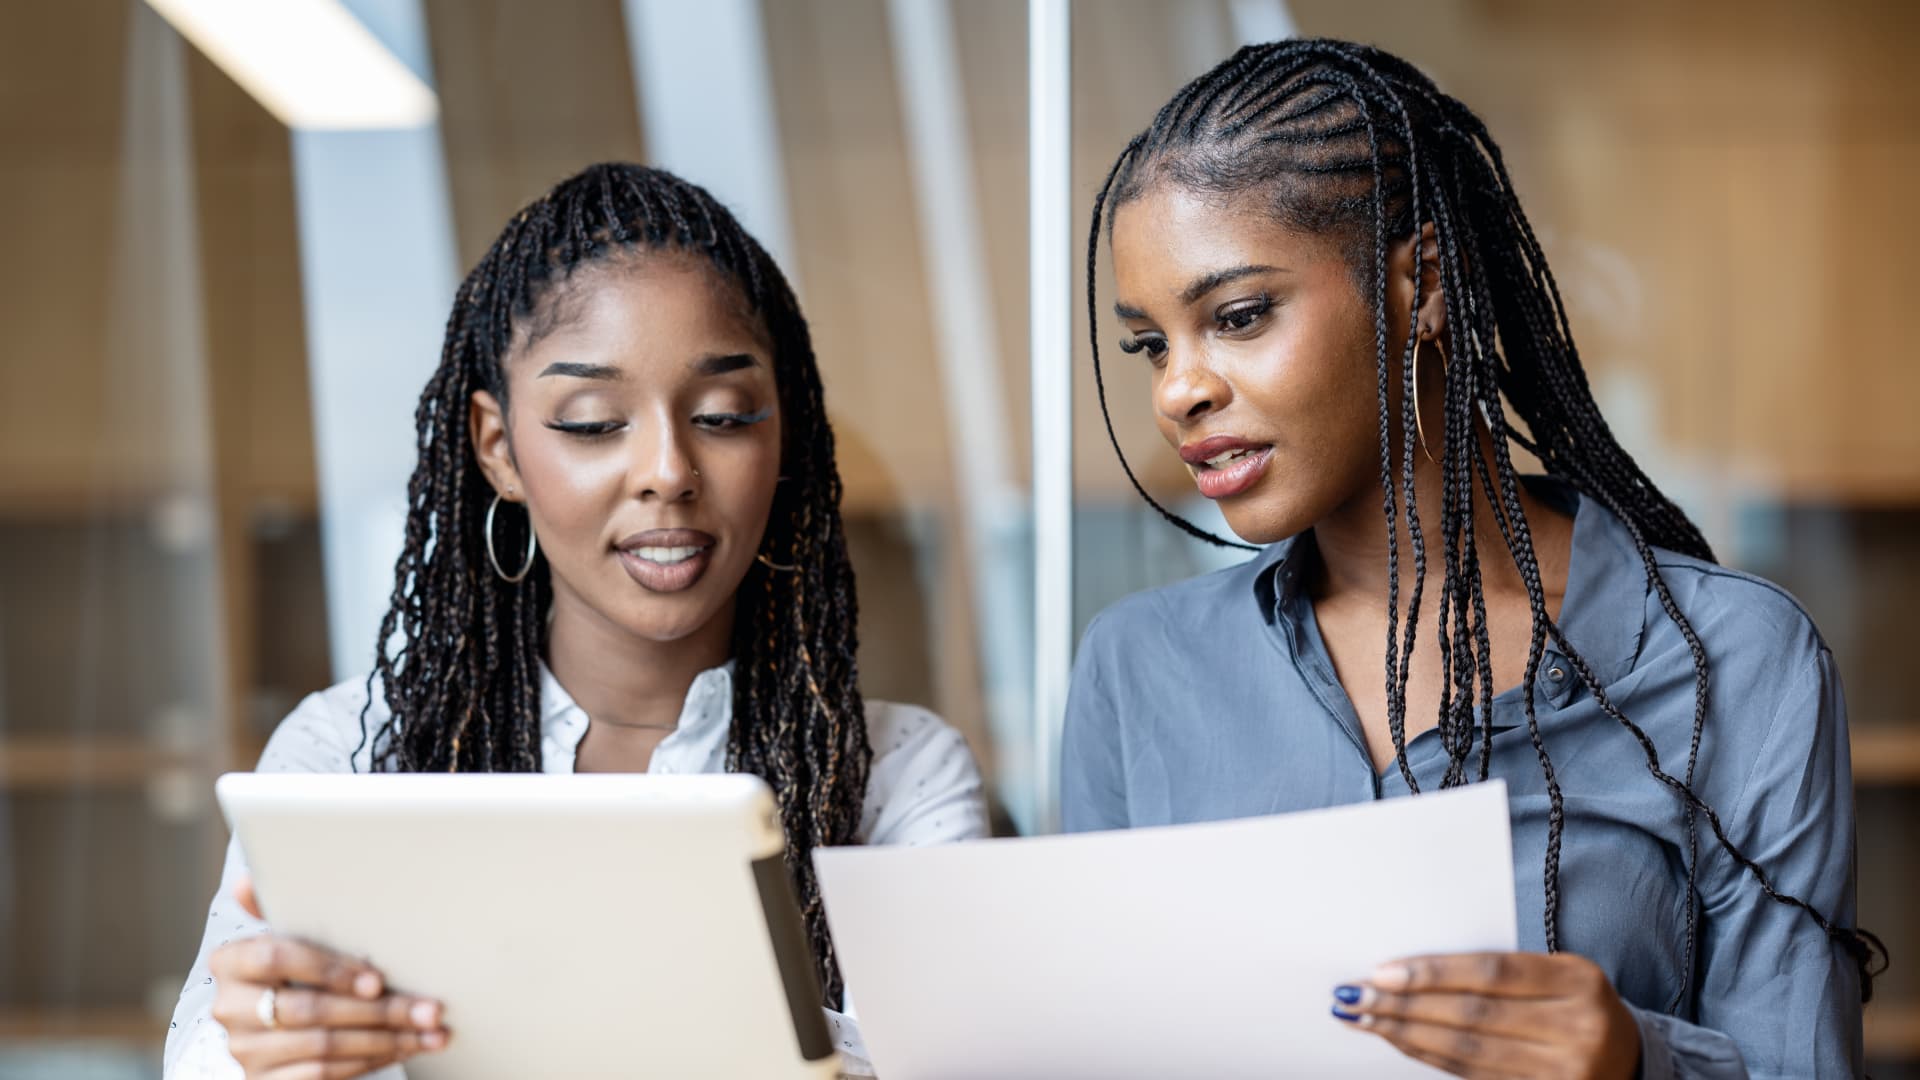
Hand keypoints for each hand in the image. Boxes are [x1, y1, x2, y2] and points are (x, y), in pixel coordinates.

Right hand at [209, 876, 450, 1078]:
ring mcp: (244, 1051)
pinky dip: (369, 1062)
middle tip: (430, 1008)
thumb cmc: (303, 974)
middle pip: (311, 1008)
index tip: (378, 979)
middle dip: (380, 1010)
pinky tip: (403, 1049)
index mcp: (232, 961)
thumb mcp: (300, 940)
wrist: (287, 1036)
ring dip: (387, 1039)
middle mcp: (230, 1008)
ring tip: (431, 1030)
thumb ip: (284, 911)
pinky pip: (322, 1074)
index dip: (330, 969)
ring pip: (324, 1045)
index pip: (276, 958)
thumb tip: (250, 878)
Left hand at [1331, 951, 1640, 1078]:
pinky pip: (1473, 1076)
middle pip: (1472, 1015)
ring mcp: (1565, 1072)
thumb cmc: (1576, 1004)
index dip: (1432, 972)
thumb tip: (1411, 968)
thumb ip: (1500, 970)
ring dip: (1406, 1034)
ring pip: (1466, 1052)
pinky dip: (1429, 1057)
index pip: (1491, 972)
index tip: (1382, 970)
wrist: (1627, 1060)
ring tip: (1365, 1018)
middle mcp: (1577, 1028)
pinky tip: (1400, 1042)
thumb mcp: (1557, 974)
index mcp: (1579, 981)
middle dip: (1405, 1004)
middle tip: (1356, 995)